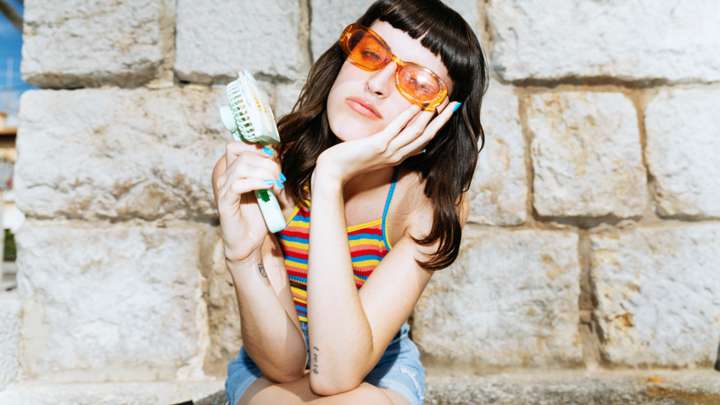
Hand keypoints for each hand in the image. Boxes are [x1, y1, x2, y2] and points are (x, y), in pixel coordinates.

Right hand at [213, 141, 283, 262]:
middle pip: (242, 154)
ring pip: (240, 167)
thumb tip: (279, 154)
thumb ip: (271, 172)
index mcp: (233, 172)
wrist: (249, 242)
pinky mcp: (225, 203)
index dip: (256, 147)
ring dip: (263, 173)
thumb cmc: (259, 216)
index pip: (236, 146)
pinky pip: (237, 185)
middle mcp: (225, 177)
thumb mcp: (268, 190)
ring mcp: (223, 189)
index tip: (274, 158)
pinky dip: (256, 183)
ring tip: (275, 185)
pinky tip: (268, 189)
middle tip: (279, 177)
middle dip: (266, 162)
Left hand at [315, 99, 460, 184]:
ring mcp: (388, 151)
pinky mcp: (377, 146)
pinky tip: (417, 106)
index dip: (437, 127)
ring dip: (430, 117)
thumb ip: (385, 147)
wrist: (333, 173)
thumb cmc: (348, 161)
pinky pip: (397, 130)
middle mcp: (397, 155)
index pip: (423, 142)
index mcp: (397, 157)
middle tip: (454, 104)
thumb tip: (393, 138)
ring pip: (416, 133)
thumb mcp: (372, 154)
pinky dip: (408, 117)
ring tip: (441, 102)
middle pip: (426, 136)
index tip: (447, 113)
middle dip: (442, 120)